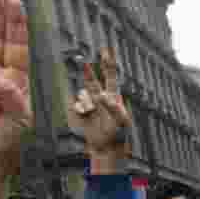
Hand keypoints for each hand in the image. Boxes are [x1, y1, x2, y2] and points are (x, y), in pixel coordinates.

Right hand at [68, 47, 130, 165]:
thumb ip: (114, 108)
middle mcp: (101, 98)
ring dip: (86, 101)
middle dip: (86, 70)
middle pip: (92, 80)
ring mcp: (90, 105)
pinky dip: (80, 109)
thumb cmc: (119, 135)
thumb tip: (102, 96)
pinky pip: (76, 105)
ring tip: (93, 112)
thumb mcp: (122, 122)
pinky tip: (86, 116)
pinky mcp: (81, 112)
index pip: (110, 77)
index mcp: (114, 97)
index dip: (108, 64)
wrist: (107, 147)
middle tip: (80, 58)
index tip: (105, 51)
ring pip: (83, 94)